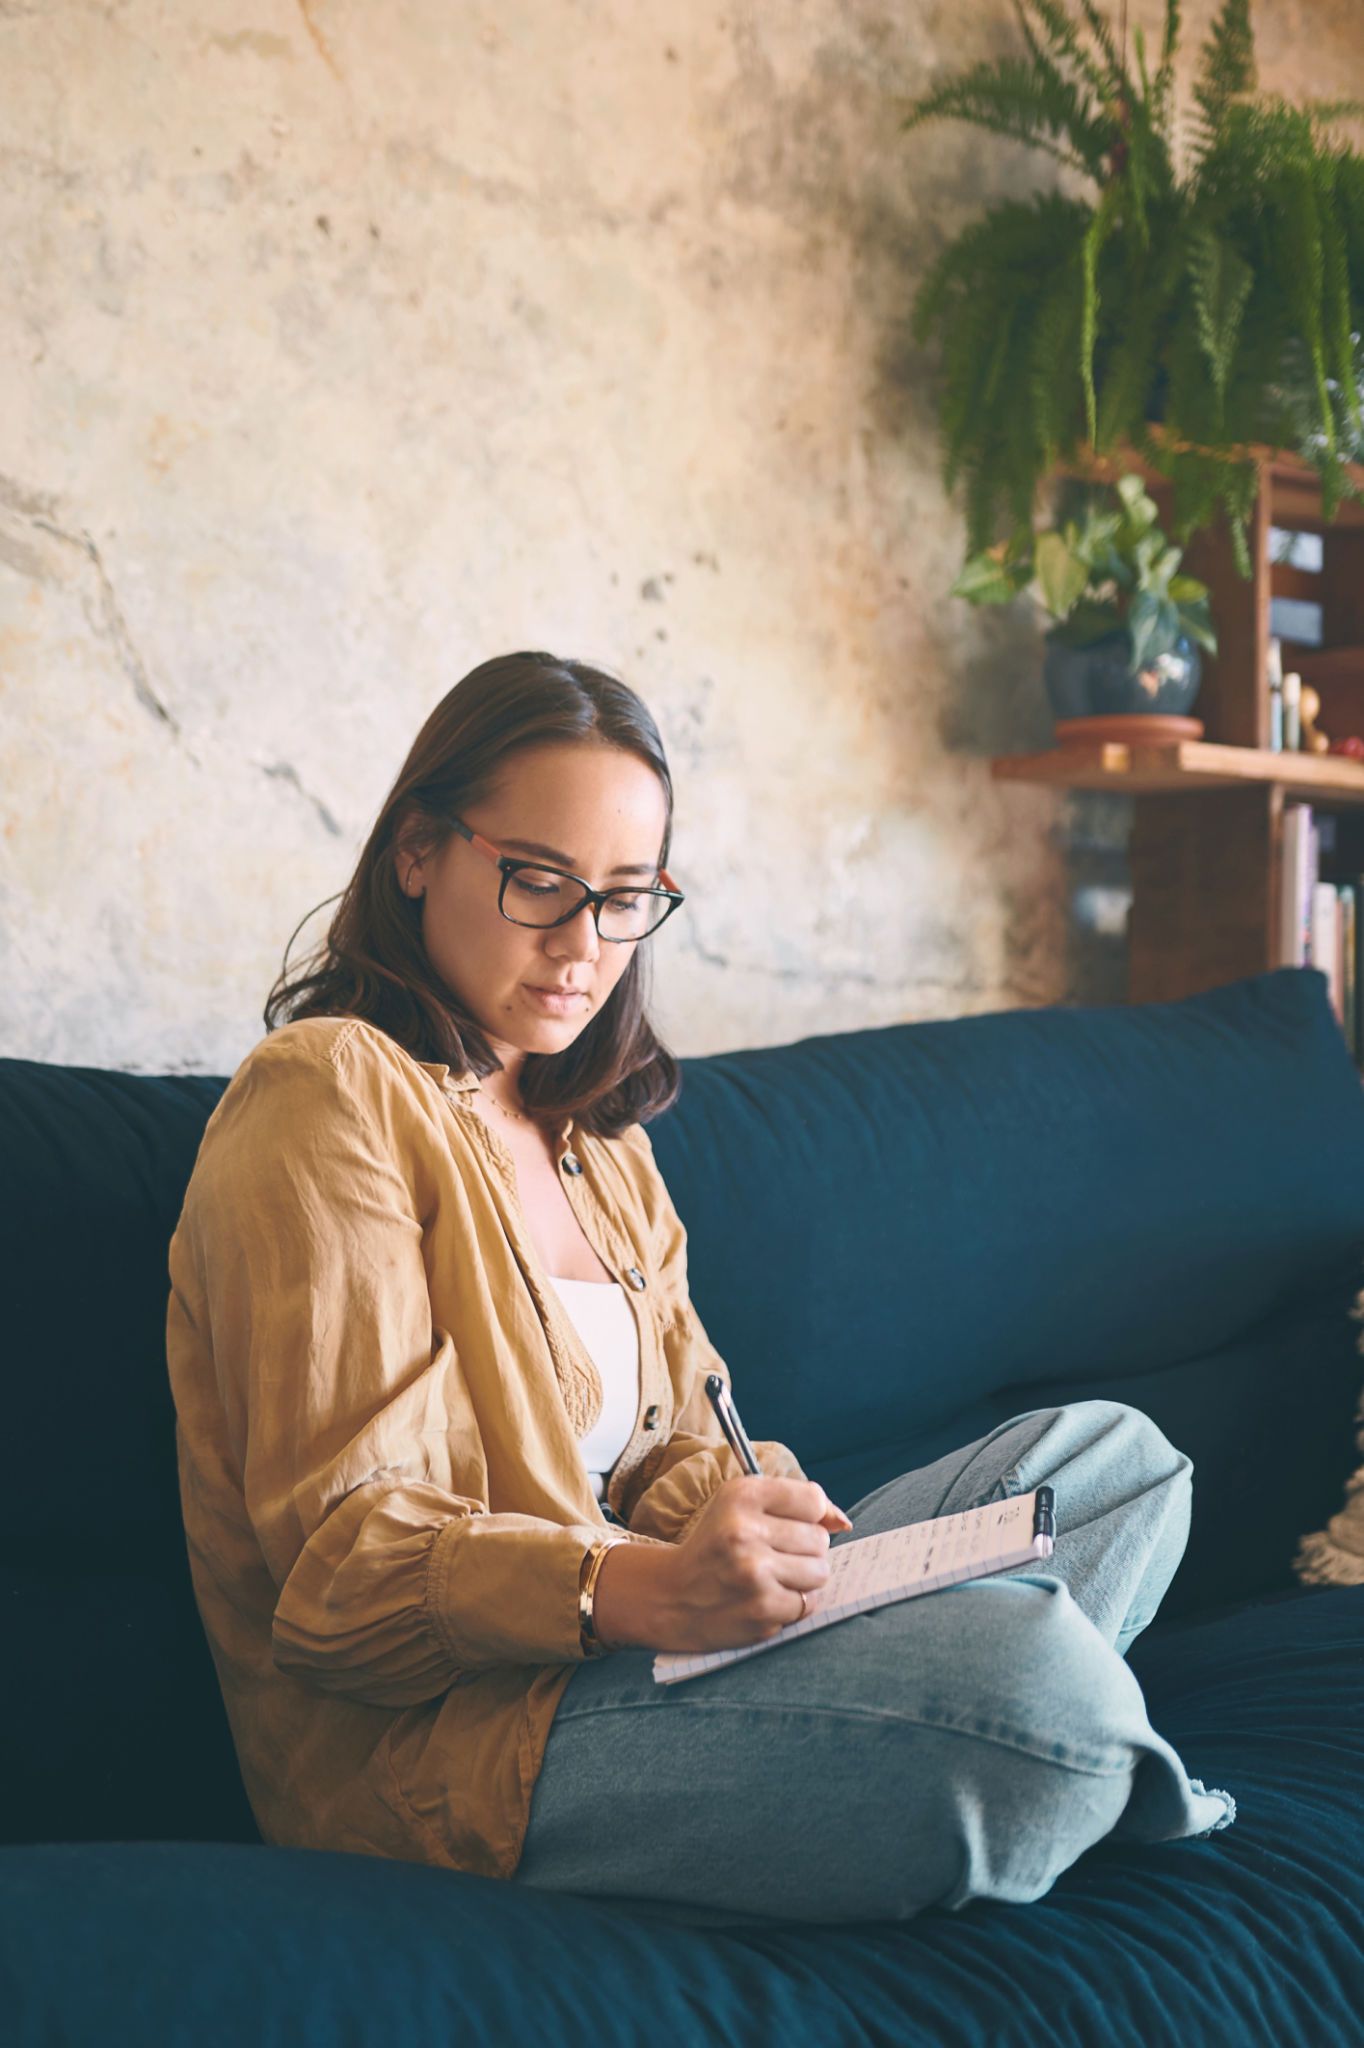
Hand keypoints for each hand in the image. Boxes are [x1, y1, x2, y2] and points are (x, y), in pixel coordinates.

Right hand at [658, 1476, 853, 1655]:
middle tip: (772, 1555)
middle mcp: (745, 1531)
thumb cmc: (716, 1545)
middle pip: (820, 1539)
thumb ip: (796, 1504)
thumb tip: (843, 1522)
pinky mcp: (761, 1611)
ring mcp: (753, 1574)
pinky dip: (793, 1604)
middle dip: (804, 1549)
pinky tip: (766, 1598)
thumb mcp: (743, 1506)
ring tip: (772, 1577)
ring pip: (821, 1572)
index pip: (813, 1499)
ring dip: (803, 1578)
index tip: (787, 1526)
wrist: (671, 1595)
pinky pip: (808, 1604)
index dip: (808, 1516)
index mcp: (741, 1495)